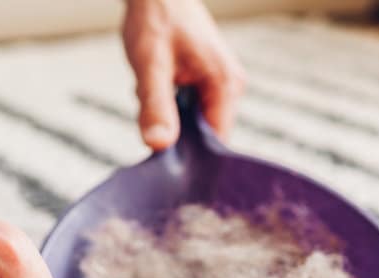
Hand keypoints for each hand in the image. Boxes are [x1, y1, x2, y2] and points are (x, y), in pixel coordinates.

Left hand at [122, 0, 245, 149]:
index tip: (163, 158)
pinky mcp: (206, 81)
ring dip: (166, 114)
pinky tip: (154, 83)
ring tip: (151, 86)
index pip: (217, 143)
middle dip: (173, 129)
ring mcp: (219, 84)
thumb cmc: (156, 17)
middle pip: (204, 135)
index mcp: (225, 85)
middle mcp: (230, 87)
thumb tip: (158, 146)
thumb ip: (155, 106)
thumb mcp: (150, 65)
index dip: (191, 157)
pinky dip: (166, 102)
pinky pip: (186, 108)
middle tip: (148, 107)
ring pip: (191, 122)